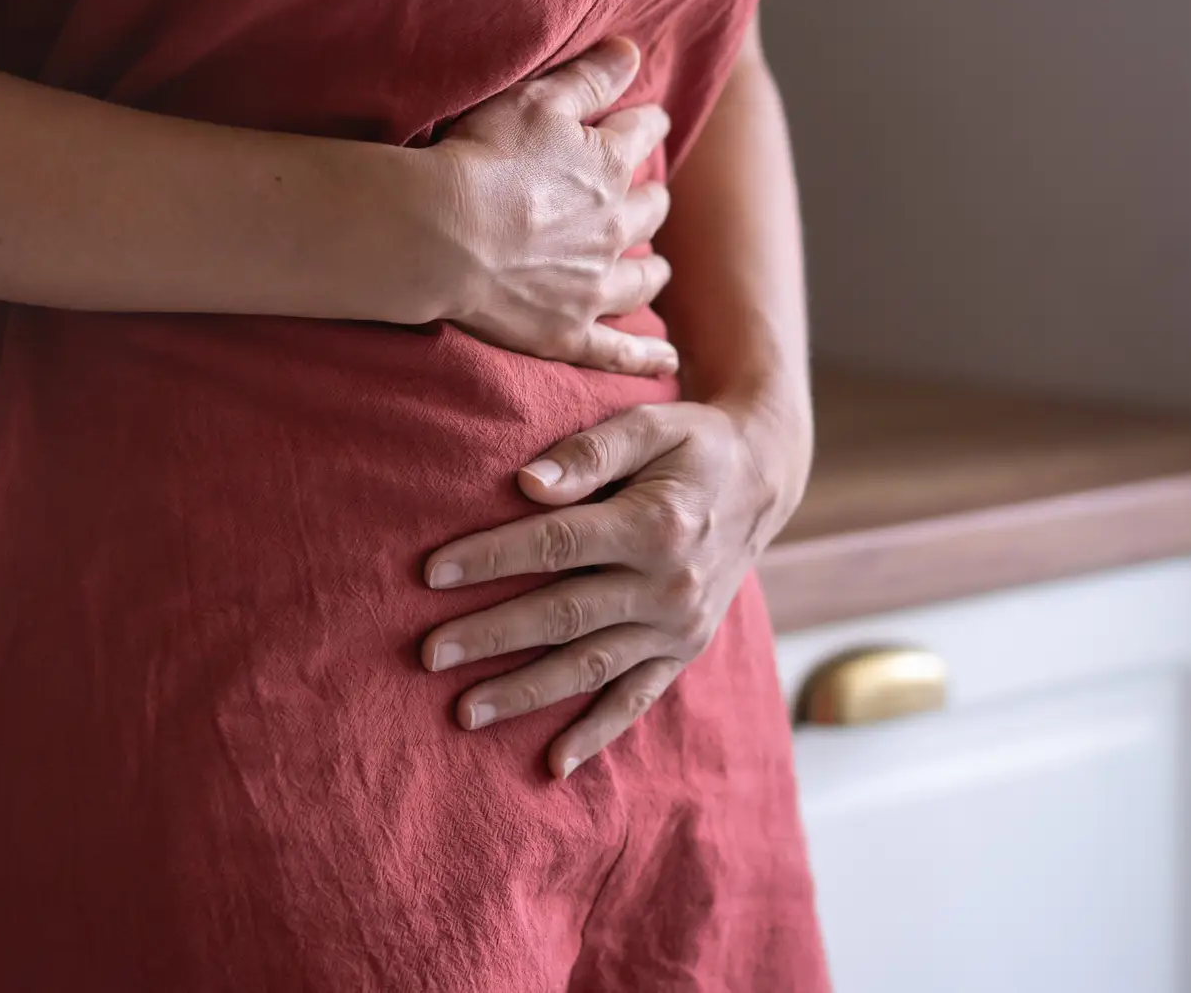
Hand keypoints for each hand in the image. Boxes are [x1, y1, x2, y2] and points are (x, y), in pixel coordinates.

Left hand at [420, 399, 810, 776]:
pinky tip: (552, 765)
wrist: (763, 479)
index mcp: (656, 525)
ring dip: (525, 693)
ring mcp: (678, 627)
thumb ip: (590, 452)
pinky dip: (595, 734)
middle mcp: (670, 585)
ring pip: (590, 667)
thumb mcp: (651, 425)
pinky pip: (636, 700)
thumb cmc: (693, 445)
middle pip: (563, 615)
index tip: (431, 573)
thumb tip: (526, 483)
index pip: (557, 545)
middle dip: (490, 635)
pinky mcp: (683, 652)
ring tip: (464, 712)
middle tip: (428, 653)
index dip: (492, 559)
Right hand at [430, 38, 678, 376]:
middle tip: (653, 197)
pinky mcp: (568, 332)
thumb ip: (589, 77)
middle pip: (647, 211)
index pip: (637, 137)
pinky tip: (668, 364)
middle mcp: (612, 228)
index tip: (651, 122)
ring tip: (659, 270)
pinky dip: (645, 358)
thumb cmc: (484, 160)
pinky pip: (617, 351)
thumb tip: (633, 51)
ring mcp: (593, 286)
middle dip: (652, 200)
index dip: (645, 126)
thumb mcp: (538, 101)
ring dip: (652, 271)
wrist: (444, 235)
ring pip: (641, 279)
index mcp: (605, 166)